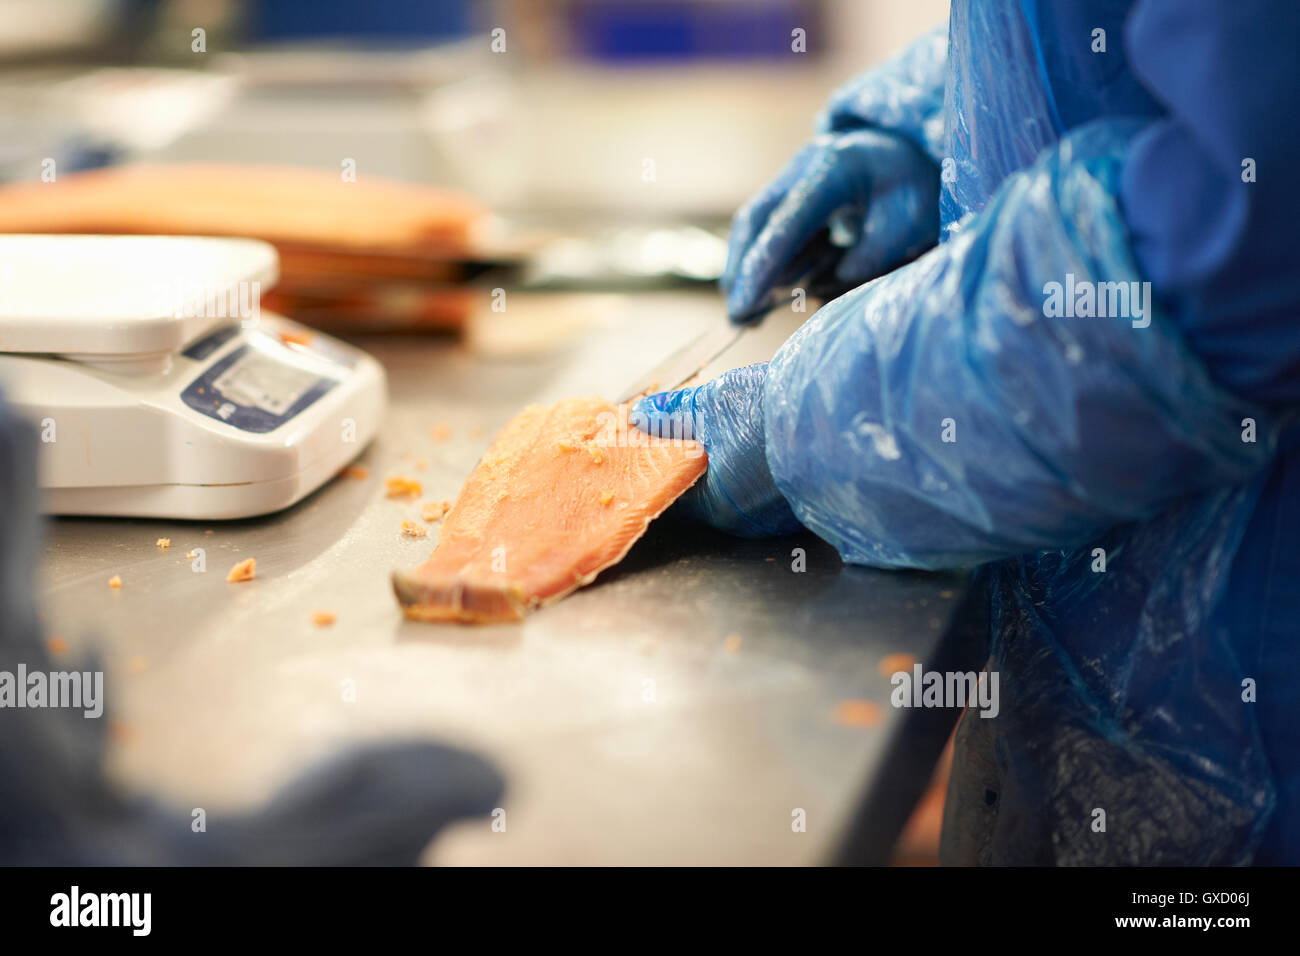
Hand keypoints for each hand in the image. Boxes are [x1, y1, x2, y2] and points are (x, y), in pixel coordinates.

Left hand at [630, 363, 800, 537]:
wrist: (842, 413)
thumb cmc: (774, 413)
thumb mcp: (713, 403)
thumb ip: (673, 413)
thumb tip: (643, 415)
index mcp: (714, 504)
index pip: (671, 493)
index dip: (660, 465)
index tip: (657, 443)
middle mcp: (744, 521)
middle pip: (705, 494)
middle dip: (696, 465)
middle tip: (693, 432)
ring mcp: (777, 517)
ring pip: (740, 492)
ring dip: (731, 468)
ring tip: (732, 432)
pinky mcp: (802, 504)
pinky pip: (770, 491)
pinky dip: (761, 471)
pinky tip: (763, 442)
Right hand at [721, 128, 938, 323]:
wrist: (910, 155)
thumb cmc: (914, 191)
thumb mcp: (911, 223)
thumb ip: (872, 254)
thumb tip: (824, 283)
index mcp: (836, 168)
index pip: (789, 220)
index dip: (763, 265)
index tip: (745, 306)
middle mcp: (804, 166)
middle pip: (756, 220)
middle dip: (743, 271)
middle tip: (738, 319)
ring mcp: (791, 175)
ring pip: (754, 226)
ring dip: (752, 270)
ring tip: (755, 313)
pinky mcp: (786, 191)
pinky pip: (764, 230)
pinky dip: (762, 262)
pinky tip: (761, 296)